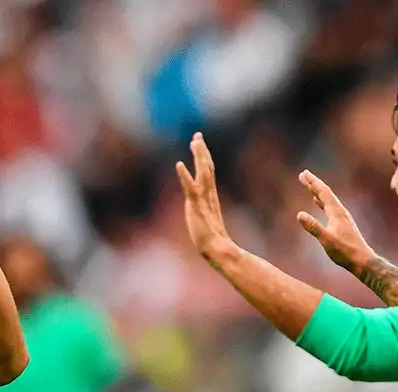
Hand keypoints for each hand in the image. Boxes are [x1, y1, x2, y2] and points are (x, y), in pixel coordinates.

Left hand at [176, 133, 231, 257]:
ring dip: (198, 156)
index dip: (204, 158)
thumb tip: (211, 225)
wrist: (218, 249)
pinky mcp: (196, 206)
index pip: (208, 173)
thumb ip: (207, 220)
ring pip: (202, 172)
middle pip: (207, 167)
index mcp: (211, 197)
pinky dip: (185, 175)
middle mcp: (209, 195)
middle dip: (202, 151)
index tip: (200, 145)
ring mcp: (203, 199)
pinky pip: (190, 187)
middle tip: (197, 135)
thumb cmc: (215, 242)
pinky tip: (179, 164)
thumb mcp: (209, 226)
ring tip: (194, 141)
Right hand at [296, 170, 374, 272]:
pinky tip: (317, 202)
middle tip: (303, 175)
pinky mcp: (342, 224)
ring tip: (309, 186)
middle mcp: (340, 212)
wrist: (362, 261)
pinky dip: (321, 202)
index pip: (324, 193)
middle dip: (314, 184)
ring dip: (317, 192)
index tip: (304, 173)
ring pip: (328, 200)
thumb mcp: (327, 240)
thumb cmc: (345, 251)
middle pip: (326, 193)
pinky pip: (329, 207)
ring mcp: (342, 217)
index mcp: (337, 213)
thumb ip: (314, 227)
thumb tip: (299, 214)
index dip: (313, 182)